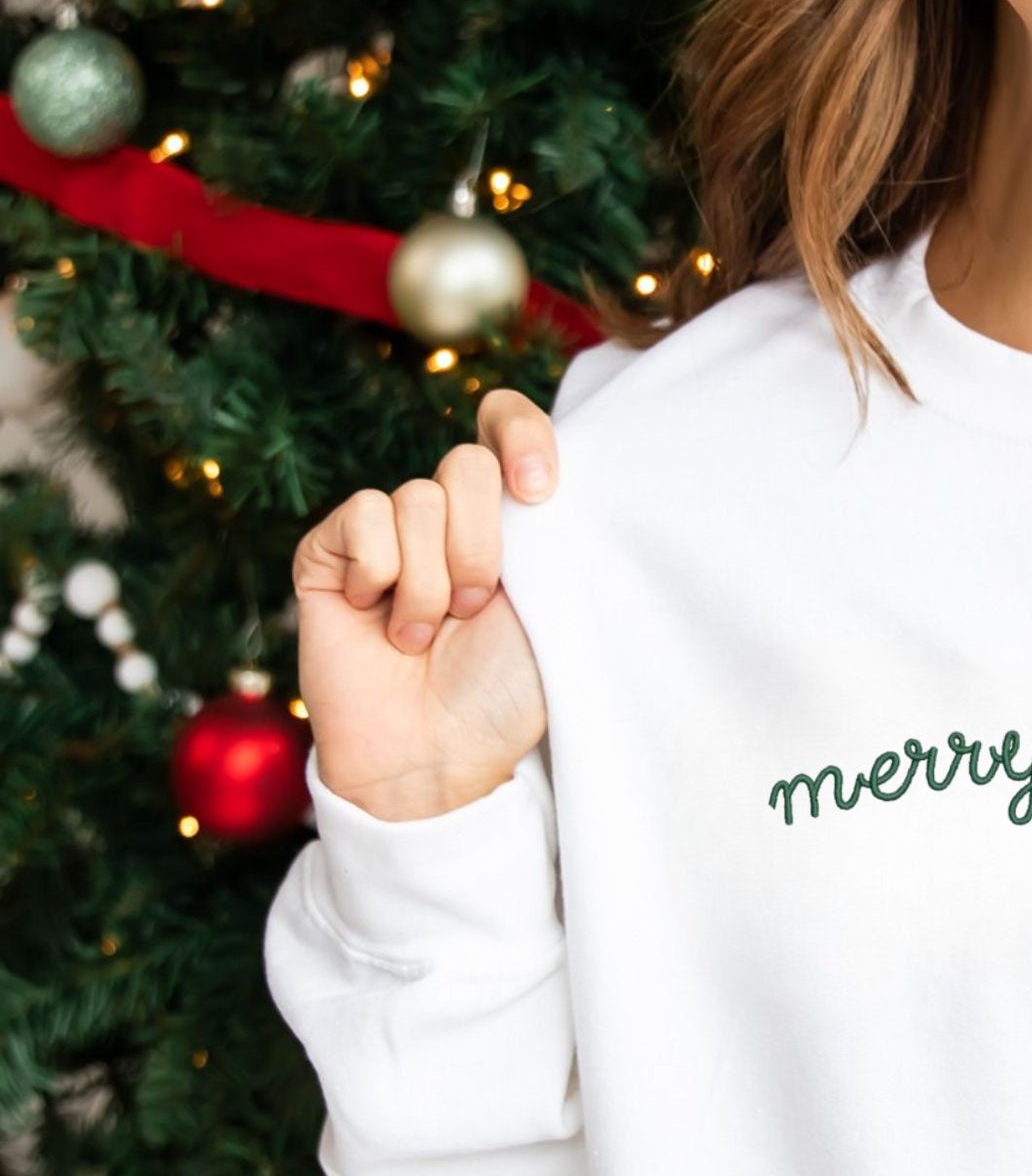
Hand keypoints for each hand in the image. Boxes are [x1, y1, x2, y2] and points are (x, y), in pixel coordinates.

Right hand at [291, 387, 562, 820]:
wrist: (437, 754)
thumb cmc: (504, 690)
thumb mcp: (558, 603)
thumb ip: (558, 529)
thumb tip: (554, 473)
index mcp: (506, 516)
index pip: (506, 422)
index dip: (523, 435)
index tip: (540, 491)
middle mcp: (445, 516)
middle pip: (466, 463)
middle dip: (479, 544)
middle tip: (474, 608)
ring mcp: (384, 534)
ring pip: (415, 498)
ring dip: (429, 581)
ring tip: (424, 633)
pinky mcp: (328, 555)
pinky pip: (362, 516)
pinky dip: (378, 573)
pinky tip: (377, 619)